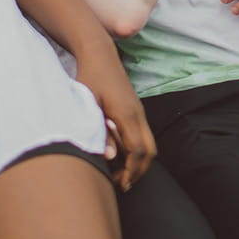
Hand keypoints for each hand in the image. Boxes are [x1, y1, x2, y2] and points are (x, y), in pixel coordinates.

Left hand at [76, 47, 155, 191]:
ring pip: (149, 142)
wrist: (99, 54)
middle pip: (150, 150)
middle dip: (139, 171)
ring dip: (138, 161)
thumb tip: (110, 156)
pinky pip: (143, 134)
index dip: (130, 171)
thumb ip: (98, 130)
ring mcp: (138, 110)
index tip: (119, 184)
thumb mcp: (88, 104)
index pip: (137, 151)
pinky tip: (119, 154)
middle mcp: (137, 114)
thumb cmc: (89, 78)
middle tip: (122, 184)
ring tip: (120, 174)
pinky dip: (136, 149)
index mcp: (126, 114)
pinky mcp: (135, 108)